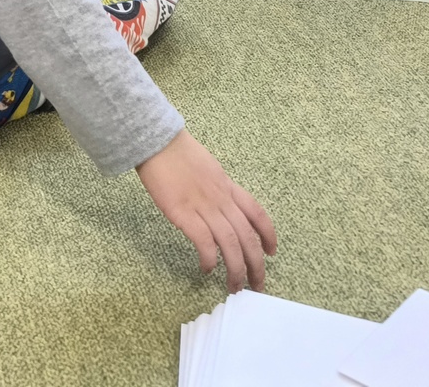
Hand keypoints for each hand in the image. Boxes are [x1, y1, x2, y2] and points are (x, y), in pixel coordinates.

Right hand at [136, 130, 276, 292]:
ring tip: (235, 286)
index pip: (257, 214)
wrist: (158, 142)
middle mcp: (222, 199)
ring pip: (230, 244)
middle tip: (256, 284)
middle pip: (247, 236)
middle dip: (256, 264)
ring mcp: (204, 207)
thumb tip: (221, 203)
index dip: (268, 235)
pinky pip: (204, 242)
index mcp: (228, 187)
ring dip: (236, 269)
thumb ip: (218, 187)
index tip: (271, 252)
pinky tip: (207, 268)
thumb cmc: (178, 152)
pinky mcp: (184, 213)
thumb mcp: (209, 167)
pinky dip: (210, 258)